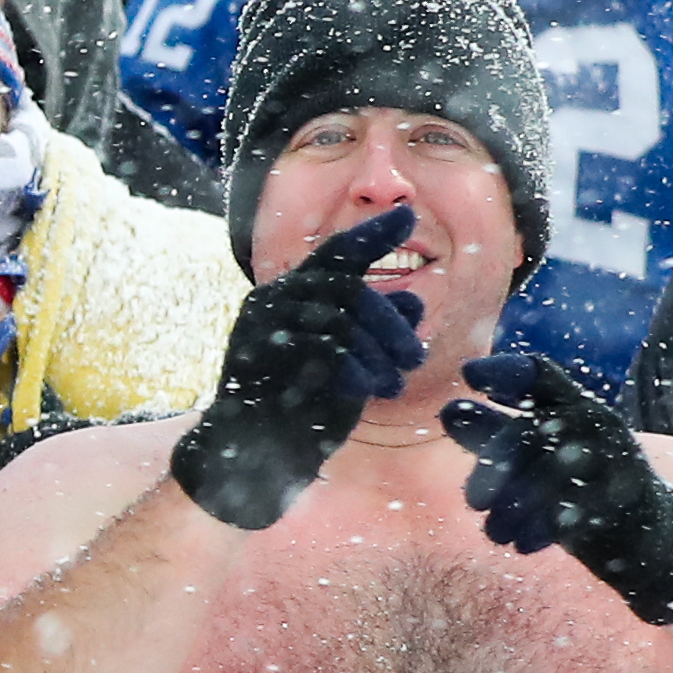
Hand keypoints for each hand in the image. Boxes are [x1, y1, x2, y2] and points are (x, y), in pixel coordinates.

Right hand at [170, 204, 426, 531]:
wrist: (255, 456)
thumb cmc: (304, 406)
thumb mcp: (354, 363)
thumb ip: (378, 331)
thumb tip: (414, 303)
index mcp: (290, 295)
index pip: (335, 253)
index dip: (371, 234)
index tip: (406, 216)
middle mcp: (270, 301)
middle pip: (347, 286)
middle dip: (391, 322)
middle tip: (416, 356)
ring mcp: (259, 326)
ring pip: (339, 316)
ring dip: (378, 350)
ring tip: (397, 381)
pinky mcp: (257, 355)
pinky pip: (322, 348)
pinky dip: (355, 368)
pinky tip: (371, 390)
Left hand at [444, 352, 672, 624]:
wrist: (646, 530)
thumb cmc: (577, 483)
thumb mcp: (532, 456)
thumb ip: (492, 433)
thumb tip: (448, 411)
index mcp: (572, 405)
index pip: (540, 375)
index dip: (505, 370)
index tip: (469, 373)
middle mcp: (596, 422)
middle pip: (531, 430)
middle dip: (495, 468)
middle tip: (474, 504)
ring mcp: (617, 457)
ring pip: (551, 472)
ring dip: (514, 507)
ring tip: (495, 533)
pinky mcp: (630, 496)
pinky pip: (580, 508)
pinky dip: (544, 528)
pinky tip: (524, 544)